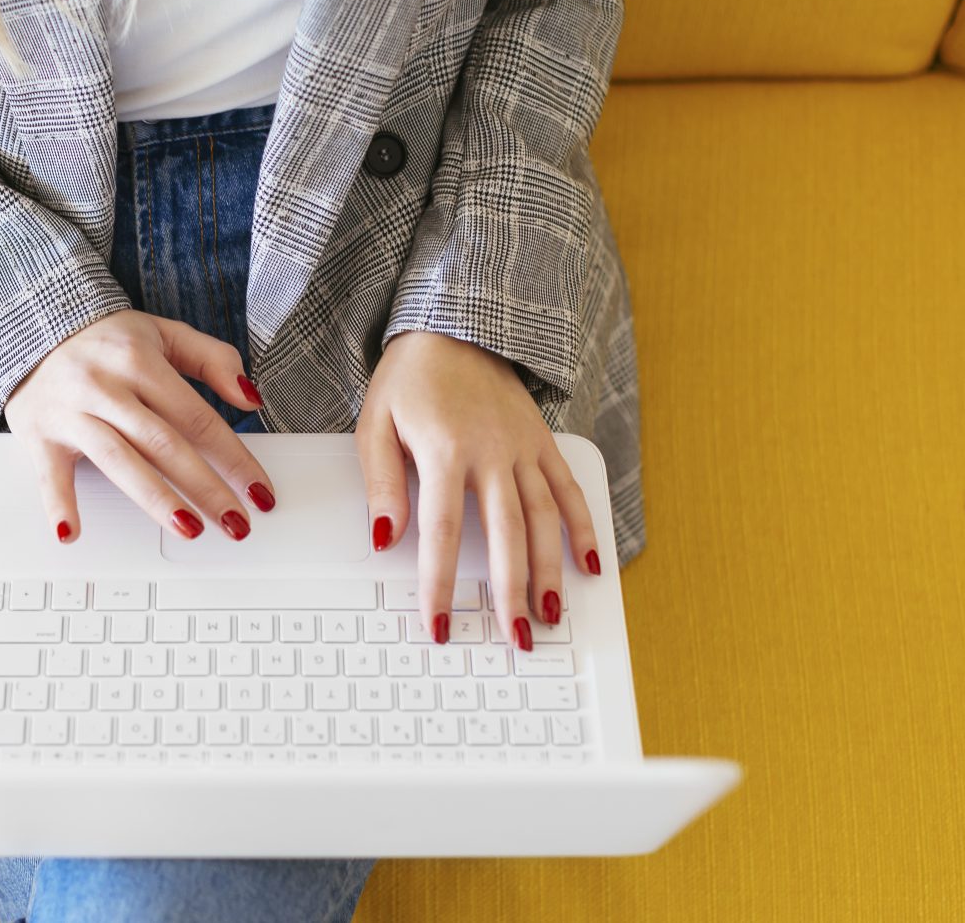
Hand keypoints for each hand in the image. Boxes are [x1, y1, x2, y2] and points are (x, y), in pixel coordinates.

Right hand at [4, 310, 275, 542]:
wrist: (30, 325)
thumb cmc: (104, 339)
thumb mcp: (164, 333)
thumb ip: (213, 360)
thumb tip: (251, 399)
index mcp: (140, 361)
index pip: (198, 418)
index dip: (234, 457)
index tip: (258, 490)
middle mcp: (106, 387)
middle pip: (164, 445)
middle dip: (206, 487)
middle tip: (236, 523)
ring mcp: (72, 413)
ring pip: (120, 461)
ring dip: (156, 499)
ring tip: (189, 529)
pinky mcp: (40, 435)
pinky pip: (50, 475)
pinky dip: (59, 505)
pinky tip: (72, 533)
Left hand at [355, 330, 603, 650]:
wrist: (455, 326)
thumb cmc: (410, 378)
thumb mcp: (375, 423)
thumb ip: (381, 483)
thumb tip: (385, 538)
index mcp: (444, 450)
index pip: (441, 532)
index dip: (440, 583)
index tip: (438, 624)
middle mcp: (491, 452)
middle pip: (506, 535)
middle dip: (510, 592)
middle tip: (515, 638)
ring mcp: (523, 448)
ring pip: (544, 519)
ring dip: (550, 572)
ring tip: (551, 615)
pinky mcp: (542, 442)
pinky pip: (569, 489)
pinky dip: (582, 527)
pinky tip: (589, 564)